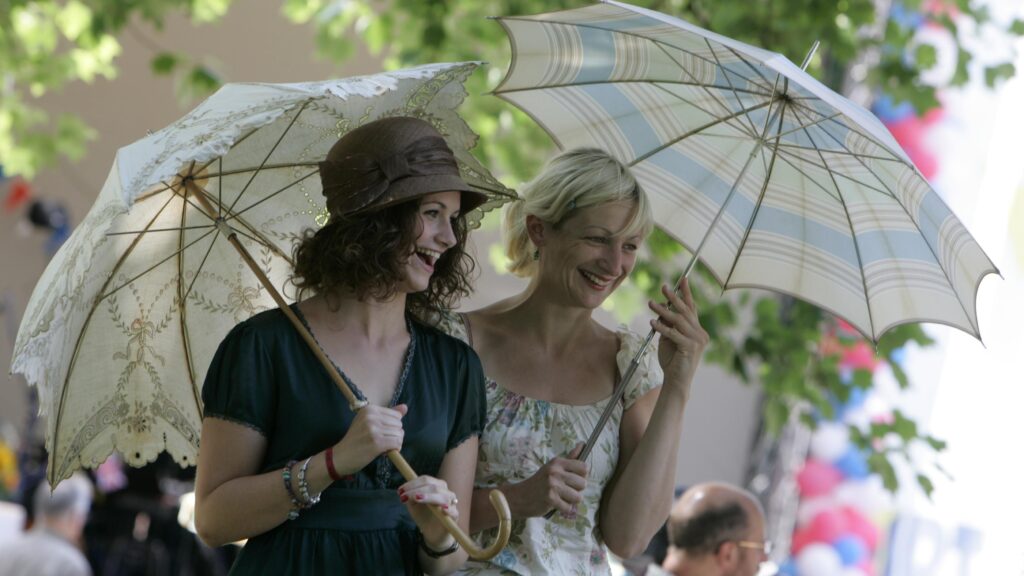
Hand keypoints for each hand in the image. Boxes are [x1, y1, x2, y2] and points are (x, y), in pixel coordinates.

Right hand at [331, 404, 407, 475]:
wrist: (340, 457)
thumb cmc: (355, 440)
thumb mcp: (368, 423)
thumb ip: (388, 415)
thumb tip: (405, 407)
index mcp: (369, 409)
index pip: (396, 415)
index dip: (392, 426)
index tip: (380, 433)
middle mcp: (371, 416)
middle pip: (399, 424)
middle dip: (394, 435)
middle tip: (381, 441)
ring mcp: (374, 429)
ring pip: (399, 434)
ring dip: (395, 443)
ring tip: (382, 447)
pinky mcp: (376, 442)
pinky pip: (397, 443)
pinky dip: (395, 449)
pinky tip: (386, 452)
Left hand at [399, 475, 458, 545]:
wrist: (433, 533)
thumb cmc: (424, 516)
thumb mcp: (413, 506)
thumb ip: (410, 498)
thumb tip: (404, 492)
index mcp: (436, 486)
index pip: (426, 480)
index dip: (413, 483)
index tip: (400, 490)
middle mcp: (445, 492)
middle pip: (434, 486)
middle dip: (417, 489)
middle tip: (404, 495)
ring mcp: (451, 503)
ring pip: (443, 496)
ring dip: (429, 496)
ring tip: (417, 498)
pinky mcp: (455, 516)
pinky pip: (453, 511)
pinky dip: (448, 509)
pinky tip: (443, 510)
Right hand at [516, 443, 587, 517]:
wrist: (520, 496)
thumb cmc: (540, 482)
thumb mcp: (553, 467)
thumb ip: (570, 458)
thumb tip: (583, 444)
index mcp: (557, 462)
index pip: (584, 468)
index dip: (582, 476)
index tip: (573, 480)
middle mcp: (555, 472)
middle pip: (583, 484)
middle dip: (576, 490)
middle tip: (564, 490)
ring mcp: (552, 485)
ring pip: (578, 497)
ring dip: (571, 501)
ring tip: (560, 497)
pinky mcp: (550, 499)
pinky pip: (569, 507)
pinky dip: (564, 509)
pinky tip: (555, 504)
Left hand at [648, 278, 708, 394]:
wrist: (676, 381)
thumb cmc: (672, 360)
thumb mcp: (669, 339)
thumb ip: (668, 325)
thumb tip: (661, 309)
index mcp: (697, 330)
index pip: (692, 308)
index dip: (686, 293)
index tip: (682, 279)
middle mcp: (700, 334)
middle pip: (686, 311)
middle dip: (674, 298)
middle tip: (664, 287)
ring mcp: (697, 341)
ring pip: (679, 321)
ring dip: (663, 311)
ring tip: (651, 303)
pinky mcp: (690, 348)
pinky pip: (673, 334)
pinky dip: (662, 327)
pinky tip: (652, 322)